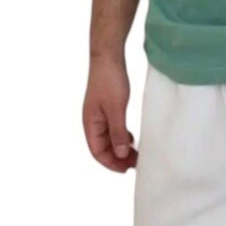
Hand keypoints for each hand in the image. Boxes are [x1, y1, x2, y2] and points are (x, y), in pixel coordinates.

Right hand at [82, 57, 138, 172]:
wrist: (108, 56)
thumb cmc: (109, 80)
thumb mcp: (116, 109)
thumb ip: (117, 132)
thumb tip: (119, 154)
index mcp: (90, 124)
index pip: (98, 152)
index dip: (111, 163)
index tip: (126, 169)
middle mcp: (92, 121)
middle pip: (102, 147)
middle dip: (117, 157)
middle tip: (135, 163)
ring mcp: (98, 114)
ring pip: (108, 138)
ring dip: (119, 147)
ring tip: (134, 153)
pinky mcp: (106, 106)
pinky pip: (111, 127)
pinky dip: (120, 135)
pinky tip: (130, 137)